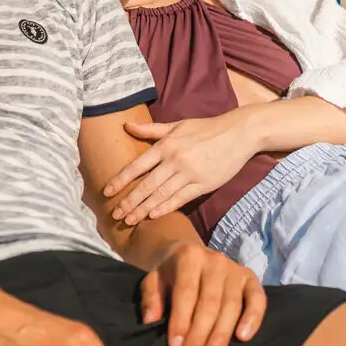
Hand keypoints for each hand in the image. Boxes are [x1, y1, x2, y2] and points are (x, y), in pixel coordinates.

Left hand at [103, 112, 259, 224]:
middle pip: (146, 185)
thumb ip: (151, 129)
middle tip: (115, 214)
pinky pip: (180, 199)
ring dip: (143, 209)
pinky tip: (153, 216)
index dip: (121, 181)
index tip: (107, 192)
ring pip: (161, 195)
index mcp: (166, 145)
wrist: (238, 133)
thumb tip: (126, 125)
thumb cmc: (205, 128)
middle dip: (129, 201)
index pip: (137, 166)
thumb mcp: (177, 125)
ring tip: (129, 220)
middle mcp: (174, 160)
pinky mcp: (203, 184)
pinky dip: (166, 208)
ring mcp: (189, 173)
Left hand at [139, 241, 267, 345]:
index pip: (186, 293)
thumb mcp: (152, 280)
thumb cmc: (170, 274)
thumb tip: (151, 321)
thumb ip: (151, 298)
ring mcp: (235, 269)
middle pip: (209, 303)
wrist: (189, 254)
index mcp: (188, 257)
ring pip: (231, 306)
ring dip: (220, 336)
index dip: (181, 321)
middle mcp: (215, 261)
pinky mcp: (250, 279)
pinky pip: (257, 299)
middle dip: (199, 335)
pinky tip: (243, 338)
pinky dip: (253, 318)